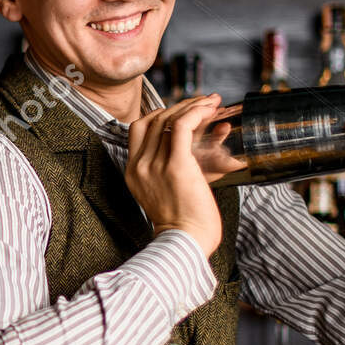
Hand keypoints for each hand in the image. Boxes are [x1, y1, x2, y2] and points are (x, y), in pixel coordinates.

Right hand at [126, 94, 225, 257]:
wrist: (186, 243)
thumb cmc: (185, 222)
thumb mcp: (169, 190)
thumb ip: (177, 165)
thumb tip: (211, 135)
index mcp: (133, 172)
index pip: (139, 128)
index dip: (161, 113)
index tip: (183, 111)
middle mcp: (139, 166)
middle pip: (154, 119)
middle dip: (181, 105)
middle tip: (203, 101)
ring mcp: (154, 166)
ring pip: (168, 119)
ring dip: (192, 105)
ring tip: (211, 102)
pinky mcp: (175, 166)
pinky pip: (181, 126)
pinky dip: (196, 112)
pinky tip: (209, 109)